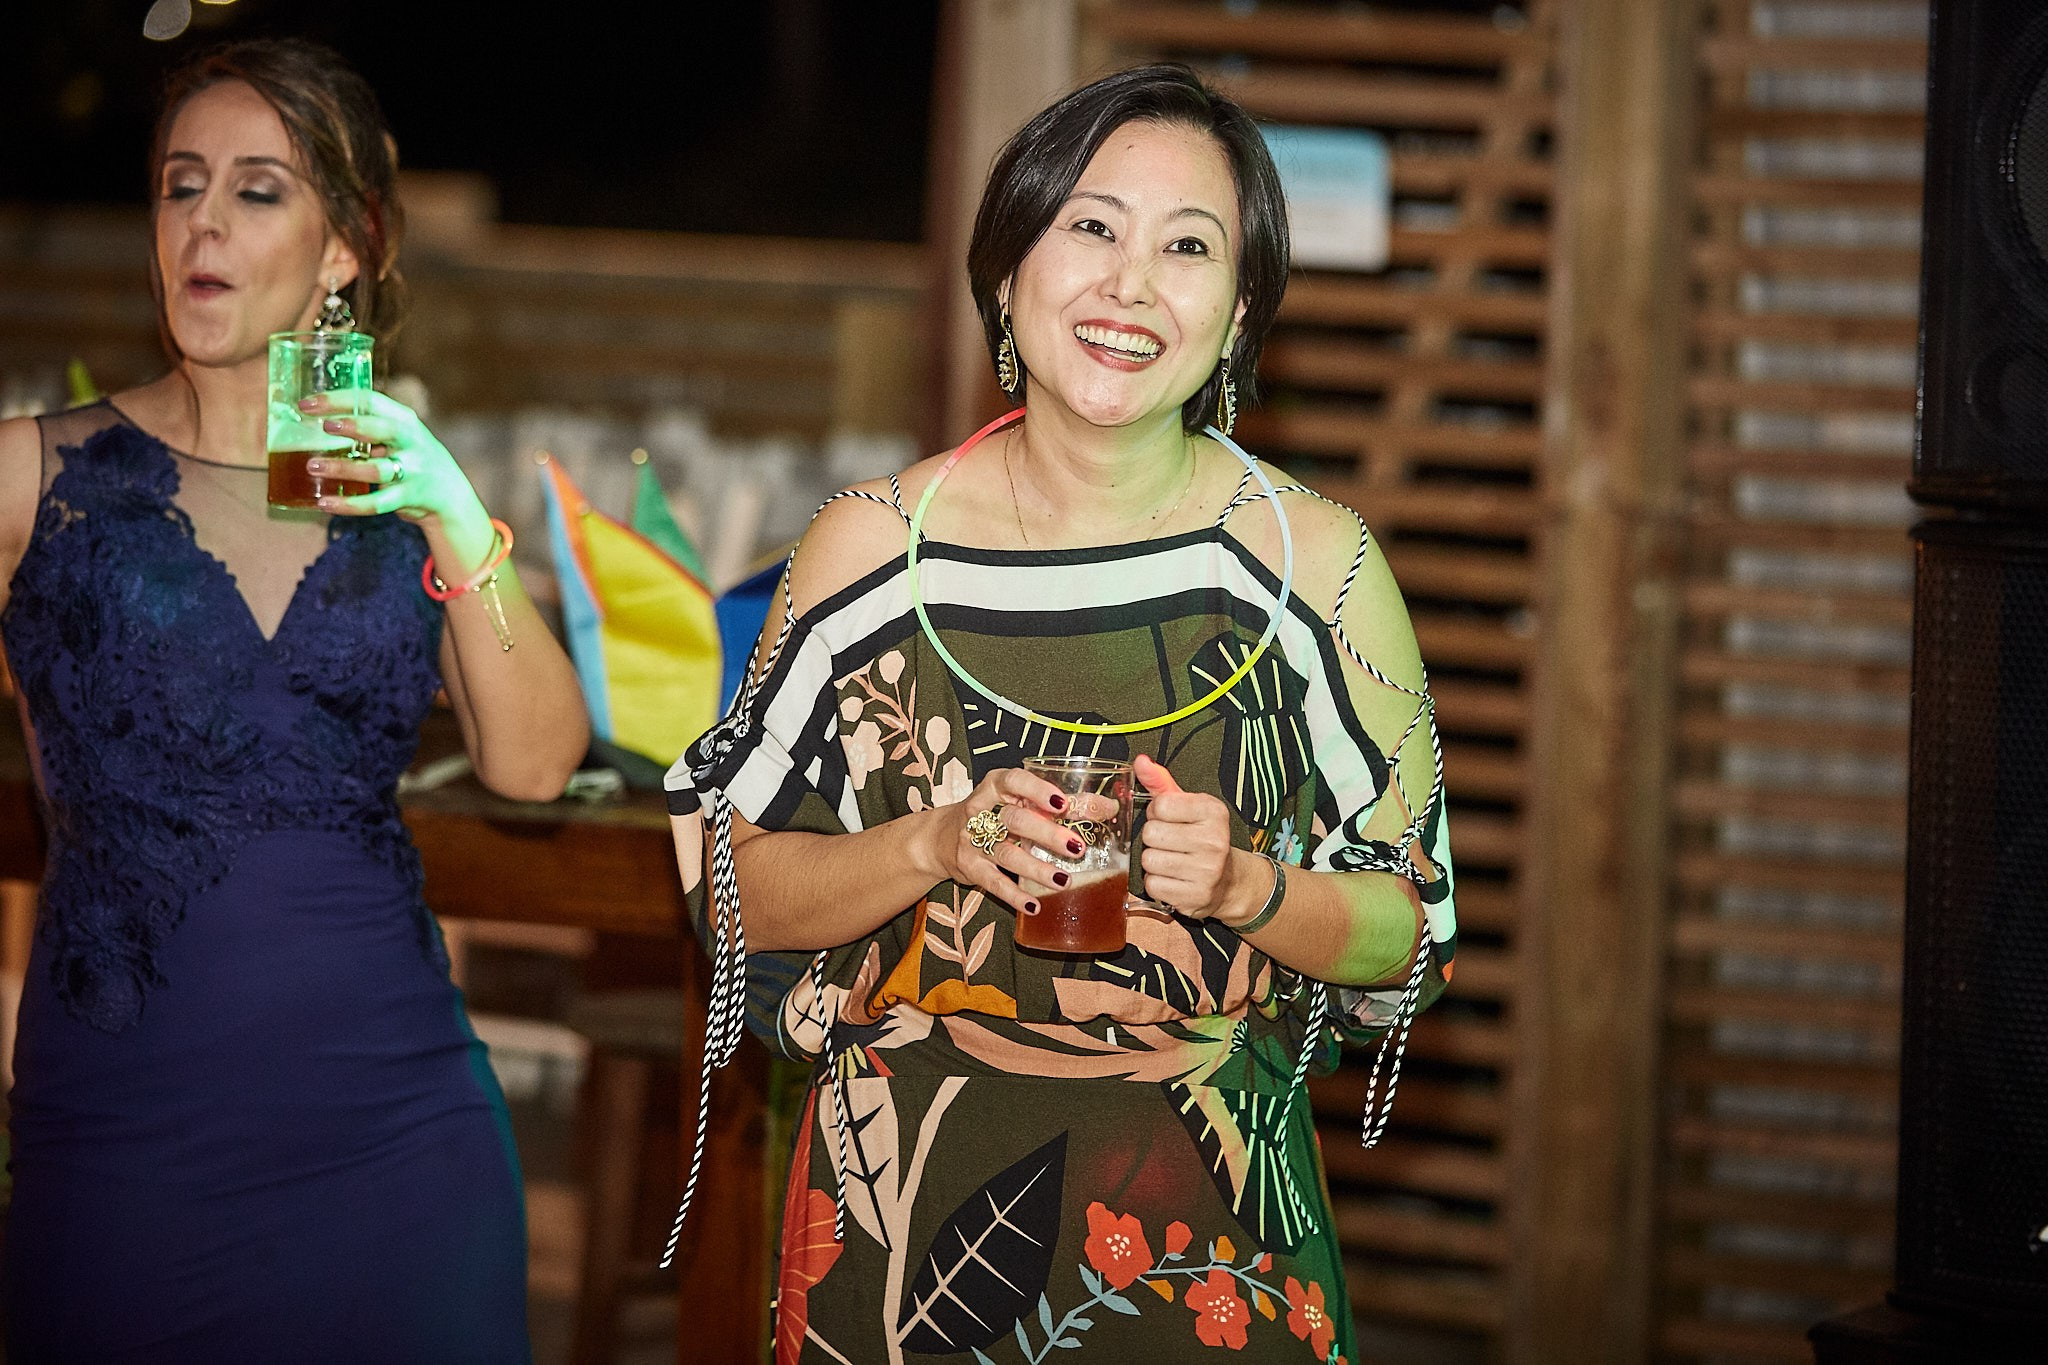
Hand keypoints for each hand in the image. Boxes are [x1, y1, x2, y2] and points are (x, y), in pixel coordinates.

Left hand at [297, 391, 486, 531]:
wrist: (448, 493)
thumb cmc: (410, 456)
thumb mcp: (398, 434)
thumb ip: (368, 424)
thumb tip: (313, 420)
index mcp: (403, 419)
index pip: (371, 401)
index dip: (338, 400)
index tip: (306, 404)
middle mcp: (411, 442)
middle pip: (384, 429)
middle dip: (354, 425)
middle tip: (324, 426)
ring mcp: (412, 470)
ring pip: (375, 469)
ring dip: (342, 468)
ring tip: (313, 466)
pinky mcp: (407, 497)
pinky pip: (376, 502)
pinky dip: (349, 505)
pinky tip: (324, 502)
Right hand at [923, 768, 1088, 920]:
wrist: (941, 838)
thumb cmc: (993, 814)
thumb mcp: (1018, 801)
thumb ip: (1060, 803)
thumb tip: (1110, 807)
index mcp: (996, 786)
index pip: (1015, 781)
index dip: (1037, 791)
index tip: (1062, 804)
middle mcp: (981, 810)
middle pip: (1015, 821)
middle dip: (1047, 834)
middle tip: (1076, 847)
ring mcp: (973, 840)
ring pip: (1007, 854)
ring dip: (1036, 869)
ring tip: (1063, 881)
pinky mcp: (969, 867)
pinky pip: (993, 882)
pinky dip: (1014, 895)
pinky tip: (1034, 906)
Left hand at [1132, 754, 1250, 920]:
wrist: (1229, 881)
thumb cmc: (1201, 837)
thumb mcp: (1187, 805)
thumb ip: (1161, 783)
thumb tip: (1140, 762)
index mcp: (1213, 811)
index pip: (1160, 805)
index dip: (1156, 813)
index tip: (1169, 819)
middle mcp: (1214, 841)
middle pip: (1151, 834)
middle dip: (1153, 839)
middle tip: (1168, 843)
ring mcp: (1207, 871)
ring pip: (1149, 861)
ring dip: (1153, 862)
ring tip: (1170, 860)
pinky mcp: (1195, 897)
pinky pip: (1153, 885)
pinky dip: (1157, 883)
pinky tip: (1173, 878)